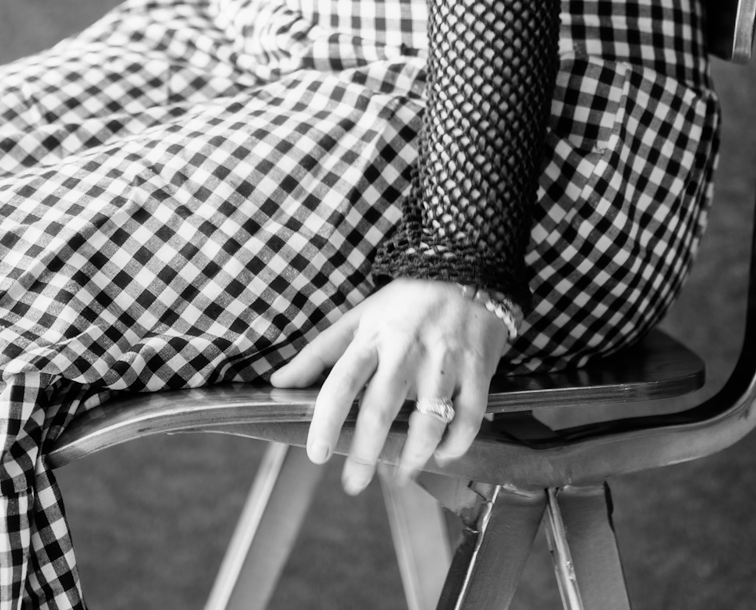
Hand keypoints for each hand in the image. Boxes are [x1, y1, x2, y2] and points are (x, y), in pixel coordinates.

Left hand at [270, 277, 508, 494]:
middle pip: (381, 410)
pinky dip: (455, 445)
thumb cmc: (406, 302)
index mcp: (373, 336)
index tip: (317, 454)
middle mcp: (406, 349)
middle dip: (365, 454)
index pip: (342, 382)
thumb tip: (279, 383)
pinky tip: (442, 455)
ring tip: (399, 475)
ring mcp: (444, 361)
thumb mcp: (359, 318)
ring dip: (412, 457)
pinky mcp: (477, 370)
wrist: (467, 272)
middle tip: (354, 483)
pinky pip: (468, 419)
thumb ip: (319, 353)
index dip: (326, 420)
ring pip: (427, 422)